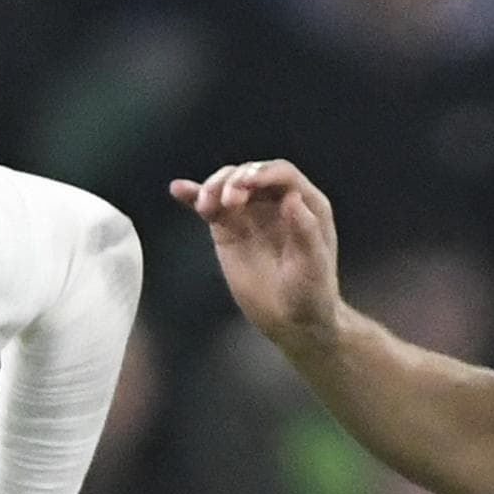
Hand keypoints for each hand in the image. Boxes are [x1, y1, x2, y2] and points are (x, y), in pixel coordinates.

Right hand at [170, 161, 342, 347]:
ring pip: (228, 185)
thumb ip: (306, 231)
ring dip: (214, 187)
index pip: (282, 175)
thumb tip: (292, 198)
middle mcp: (277, 201)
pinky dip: (194, 196)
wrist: (292, 320)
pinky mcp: (229, 229)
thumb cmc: (311, 293)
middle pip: (251, 173)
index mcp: (305, 203)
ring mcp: (251, 213)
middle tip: (228, 200)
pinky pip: (211, 207)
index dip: (263, 173)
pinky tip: (179, 189)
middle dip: (236, 179)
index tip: (246, 184)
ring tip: (205, 204)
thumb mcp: (313, 265)